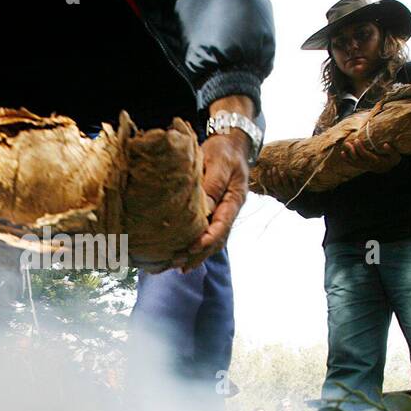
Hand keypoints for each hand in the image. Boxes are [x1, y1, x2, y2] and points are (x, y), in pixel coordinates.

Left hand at [176, 131, 248, 271]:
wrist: (231, 144)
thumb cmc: (225, 151)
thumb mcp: (219, 163)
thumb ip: (213, 184)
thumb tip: (204, 207)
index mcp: (234, 200)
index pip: (222, 225)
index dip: (208, 239)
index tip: (192, 248)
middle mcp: (229, 211)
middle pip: (216, 239)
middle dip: (197, 254)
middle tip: (177, 264)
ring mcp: (222, 213)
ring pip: (211, 240)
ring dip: (195, 255)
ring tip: (176, 267)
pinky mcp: (213, 211)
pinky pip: (206, 233)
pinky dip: (195, 246)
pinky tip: (182, 255)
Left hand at [341, 135, 401, 166]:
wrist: (388, 168)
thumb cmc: (392, 159)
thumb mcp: (396, 155)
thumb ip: (391, 150)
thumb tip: (385, 145)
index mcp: (376, 161)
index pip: (365, 155)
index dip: (360, 148)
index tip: (357, 140)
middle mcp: (369, 165)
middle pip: (357, 159)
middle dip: (352, 150)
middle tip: (348, 142)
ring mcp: (364, 166)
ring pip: (354, 162)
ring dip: (348, 155)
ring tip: (344, 146)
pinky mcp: (361, 166)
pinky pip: (353, 164)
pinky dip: (347, 160)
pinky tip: (342, 153)